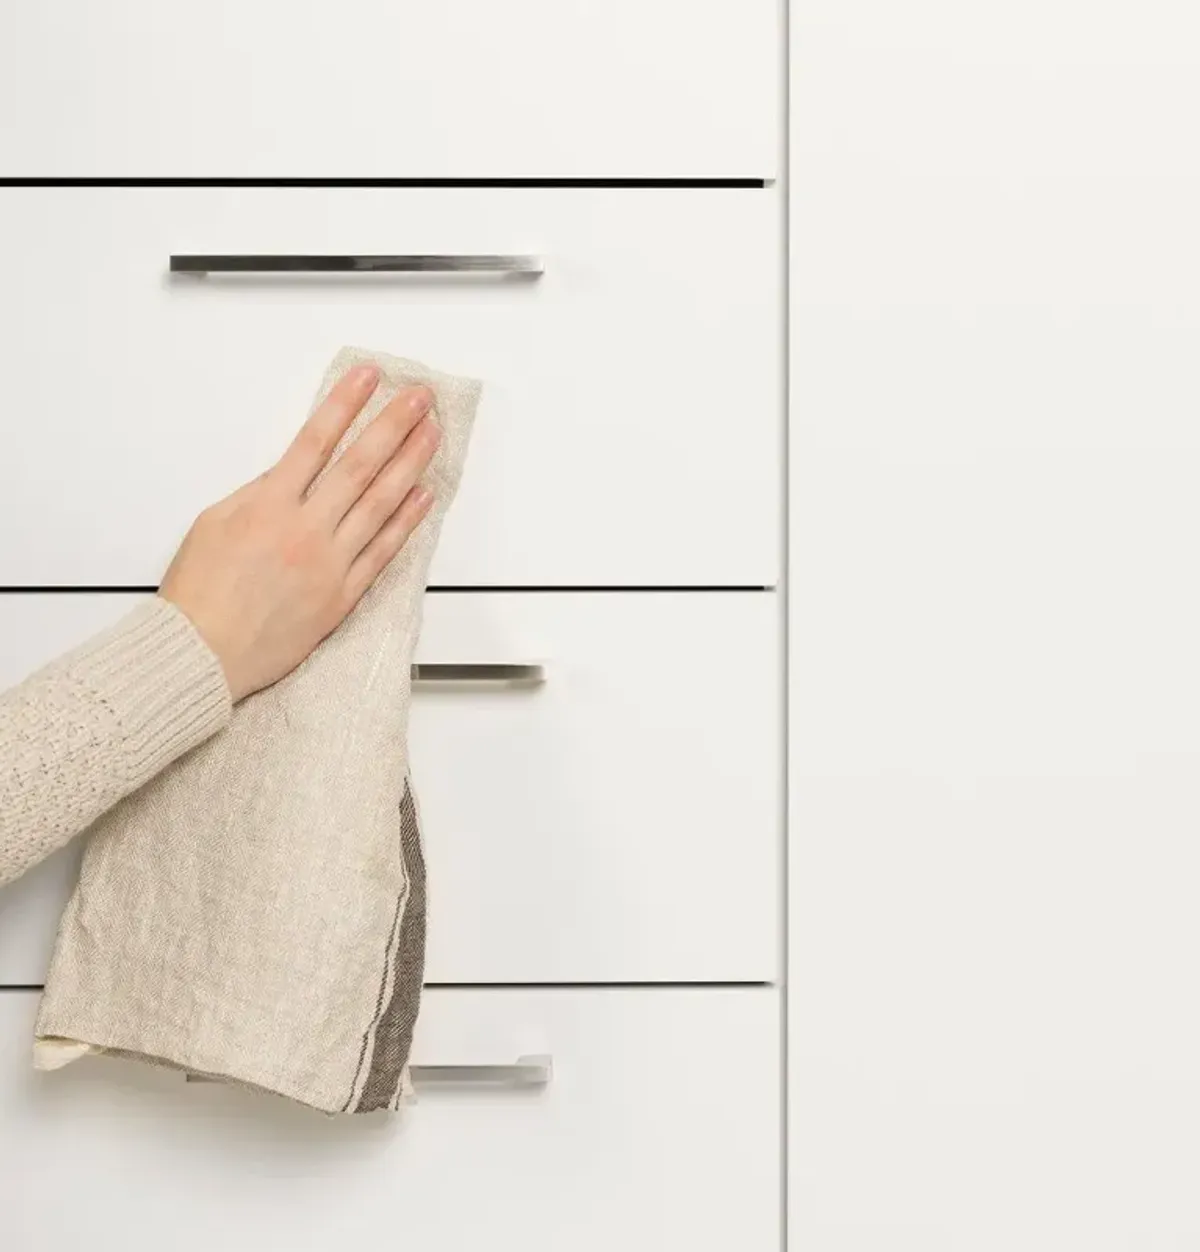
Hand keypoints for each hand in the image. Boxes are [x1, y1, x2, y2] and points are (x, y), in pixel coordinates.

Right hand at [160, 364, 439, 700]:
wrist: (202, 653)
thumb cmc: (199, 595)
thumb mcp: (213, 524)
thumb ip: (256, 494)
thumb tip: (288, 474)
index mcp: (268, 505)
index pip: (315, 440)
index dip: (344, 404)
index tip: (368, 377)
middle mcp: (304, 529)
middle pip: (359, 465)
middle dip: (392, 424)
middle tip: (418, 398)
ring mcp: (329, 562)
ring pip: (380, 503)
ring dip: (410, 464)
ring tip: (431, 435)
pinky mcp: (342, 595)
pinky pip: (382, 552)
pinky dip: (406, 522)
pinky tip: (424, 497)